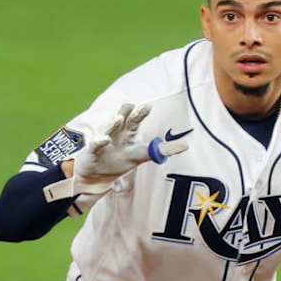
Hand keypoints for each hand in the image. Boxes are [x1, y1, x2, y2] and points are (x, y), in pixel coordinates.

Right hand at [43, 103, 188, 201]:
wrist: (97, 176)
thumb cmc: (119, 160)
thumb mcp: (142, 155)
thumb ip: (162, 150)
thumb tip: (187, 145)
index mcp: (127, 132)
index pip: (135, 120)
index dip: (141, 113)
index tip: (148, 106)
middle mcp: (115, 133)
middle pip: (121, 120)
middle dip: (126, 112)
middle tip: (132, 105)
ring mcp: (103, 140)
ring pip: (108, 129)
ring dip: (112, 123)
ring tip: (118, 118)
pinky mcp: (93, 151)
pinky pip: (96, 145)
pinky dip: (100, 141)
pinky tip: (105, 139)